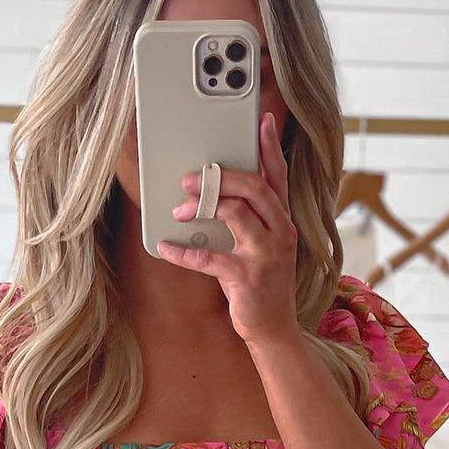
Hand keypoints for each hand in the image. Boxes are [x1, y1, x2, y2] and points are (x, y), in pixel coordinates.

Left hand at [157, 110, 298, 345]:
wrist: (273, 328)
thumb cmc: (260, 283)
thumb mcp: (260, 245)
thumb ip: (246, 218)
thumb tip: (213, 192)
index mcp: (283, 220)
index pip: (278, 176)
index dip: (270, 147)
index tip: (262, 120)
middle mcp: (280, 232)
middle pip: (254, 188)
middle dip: (219, 177)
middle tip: (190, 178)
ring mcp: (266, 255)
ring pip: (236, 214)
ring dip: (202, 207)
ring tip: (179, 210)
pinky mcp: (247, 278)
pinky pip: (210, 257)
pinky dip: (183, 252)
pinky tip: (165, 247)